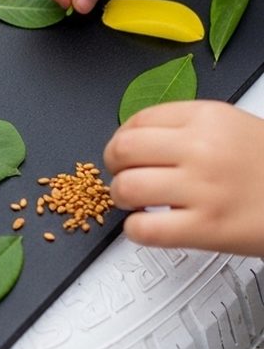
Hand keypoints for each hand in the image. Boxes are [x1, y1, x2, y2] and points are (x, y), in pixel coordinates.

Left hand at [105, 101, 263, 255]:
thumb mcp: (234, 127)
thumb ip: (189, 128)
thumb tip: (140, 137)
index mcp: (207, 118)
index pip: (137, 120)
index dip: (122, 138)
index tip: (124, 150)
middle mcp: (201, 149)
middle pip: (123, 149)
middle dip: (114, 165)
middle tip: (122, 175)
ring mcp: (203, 189)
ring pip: (126, 187)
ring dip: (121, 198)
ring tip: (135, 203)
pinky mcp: (206, 228)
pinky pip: (145, 229)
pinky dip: (136, 230)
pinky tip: (148, 226)